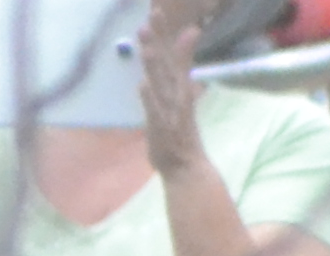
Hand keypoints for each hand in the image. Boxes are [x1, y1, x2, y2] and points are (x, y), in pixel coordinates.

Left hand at [136, 0, 200, 161]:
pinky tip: (143, 84)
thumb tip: (185, 43)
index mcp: (178, 85)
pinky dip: (149, 98)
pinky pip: (155, 111)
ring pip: (161, 81)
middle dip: (160, 37)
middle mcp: (176, 93)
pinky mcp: (162, 127)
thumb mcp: (178, 97)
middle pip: (166, 60)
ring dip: (154, 60)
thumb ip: (178, 71)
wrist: (185, 165)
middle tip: (154, 13)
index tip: (156, 9)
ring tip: (146, 40)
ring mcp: (170, 109)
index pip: (170, 53)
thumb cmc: (177, 131)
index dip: (163, 32)